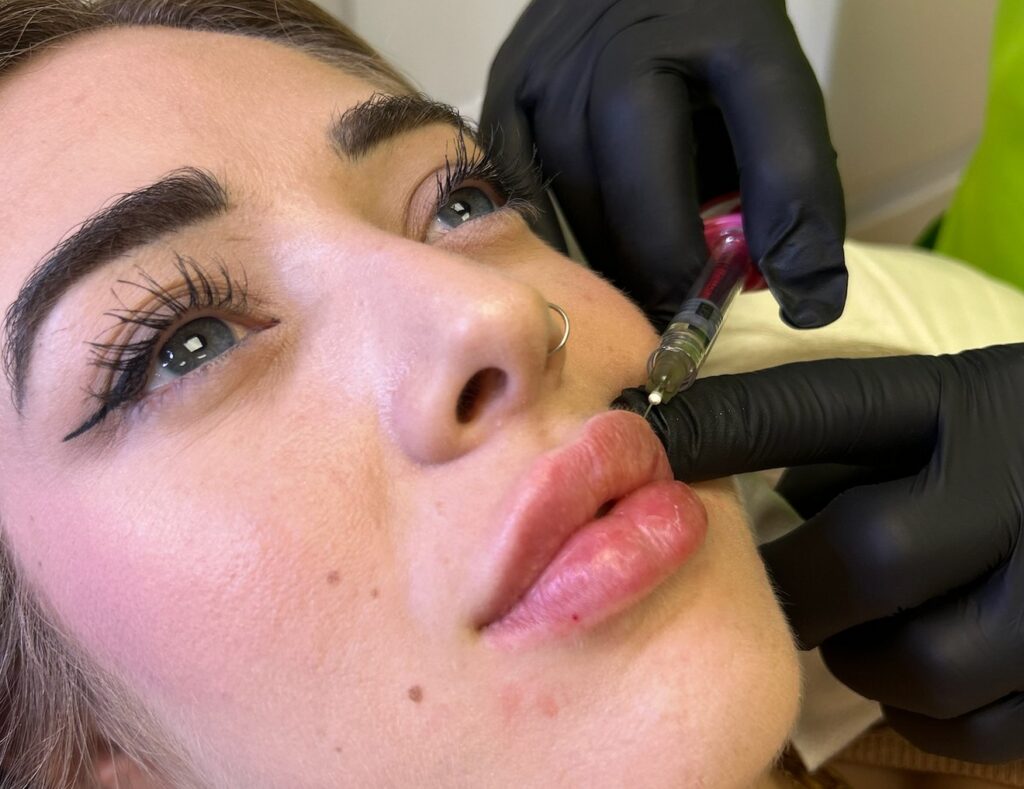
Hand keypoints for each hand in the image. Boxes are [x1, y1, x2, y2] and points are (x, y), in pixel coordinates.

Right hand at [481, 0, 846, 329]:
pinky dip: (551, 234)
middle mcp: (629, 44)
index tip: (797, 306)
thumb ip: (789, 183)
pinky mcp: (508, 84)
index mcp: (729, 32)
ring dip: (611, 260)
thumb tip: (804, 299)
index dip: (780, 239)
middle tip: (684, 319)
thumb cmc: (706, 40)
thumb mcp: (768, 88)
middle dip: (667, 273)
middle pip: (644, 194)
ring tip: (638, 286)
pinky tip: (576, 257)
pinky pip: (522, 189)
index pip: (772, 150)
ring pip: (577, 201)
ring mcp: (556, 65)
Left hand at [613, 345, 1023, 761]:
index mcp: (961, 405)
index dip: (719, 430)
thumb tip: (716, 472)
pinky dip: (919, 709)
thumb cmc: (991, 449)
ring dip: (864, 656)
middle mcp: (1017, 488)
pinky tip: (912, 664)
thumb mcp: (926, 412)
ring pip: (922, 663)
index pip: (814, 409)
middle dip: (803, 583)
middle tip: (784, 583)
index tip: (648, 446)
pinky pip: (972, 727)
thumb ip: (837, 441)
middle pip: (872, 556)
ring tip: (863, 625)